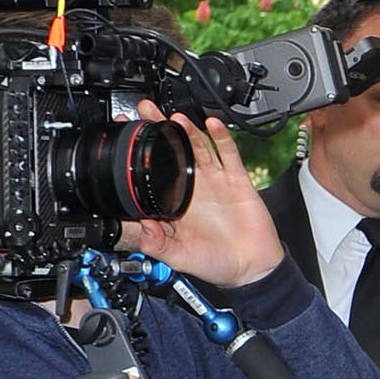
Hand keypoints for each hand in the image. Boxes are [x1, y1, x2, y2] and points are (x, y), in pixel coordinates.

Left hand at [126, 105, 283, 288]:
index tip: (127, 135)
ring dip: (187, 130)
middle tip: (145, 109)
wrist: (252, 268)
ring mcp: (215, 181)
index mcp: (175, 203)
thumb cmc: (217, 263)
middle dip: (159, 128)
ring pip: (198, 147)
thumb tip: (142, 229)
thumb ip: (158, 246)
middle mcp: (193, 187)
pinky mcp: (237, 180)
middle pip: (173, 150)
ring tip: (176, 118)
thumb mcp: (179, 258)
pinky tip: (212, 125)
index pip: (153, 171)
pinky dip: (222, 138)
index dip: (140, 152)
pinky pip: (229, 154)